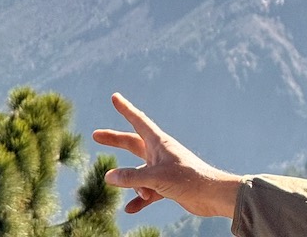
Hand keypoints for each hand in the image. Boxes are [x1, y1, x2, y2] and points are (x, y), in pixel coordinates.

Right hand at [93, 92, 241, 217]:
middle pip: (132, 143)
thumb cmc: (187, 179)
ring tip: (145, 195)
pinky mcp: (166, 185)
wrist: (211, 194)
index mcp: (159, 142)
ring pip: (138, 174)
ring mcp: (162, 169)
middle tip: (95, 134)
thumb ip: (131, 177)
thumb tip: (108, 176)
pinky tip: (131, 209)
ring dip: (134, 186)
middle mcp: (159, 152)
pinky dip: (138, 200)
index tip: (115, 96)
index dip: (125, 109)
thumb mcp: (155, 177)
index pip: (138, 120)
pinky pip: (146, 192)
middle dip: (114, 140)